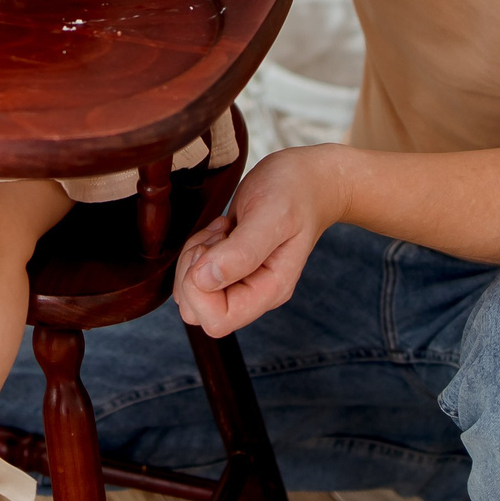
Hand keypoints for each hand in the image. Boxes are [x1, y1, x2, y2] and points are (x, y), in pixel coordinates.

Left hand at [174, 145, 346, 336]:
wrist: (308, 180)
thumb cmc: (295, 192)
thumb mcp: (272, 215)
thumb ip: (242, 251)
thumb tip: (205, 279)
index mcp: (269, 290)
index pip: (218, 320)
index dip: (200, 289)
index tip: (213, 248)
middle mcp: (253, 293)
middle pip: (197, 311)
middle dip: (192, 272)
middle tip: (217, 236)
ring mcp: (240, 282)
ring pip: (191, 292)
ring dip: (193, 258)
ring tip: (222, 230)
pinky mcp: (228, 267)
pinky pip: (194, 273)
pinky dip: (196, 249)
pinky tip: (221, 229)